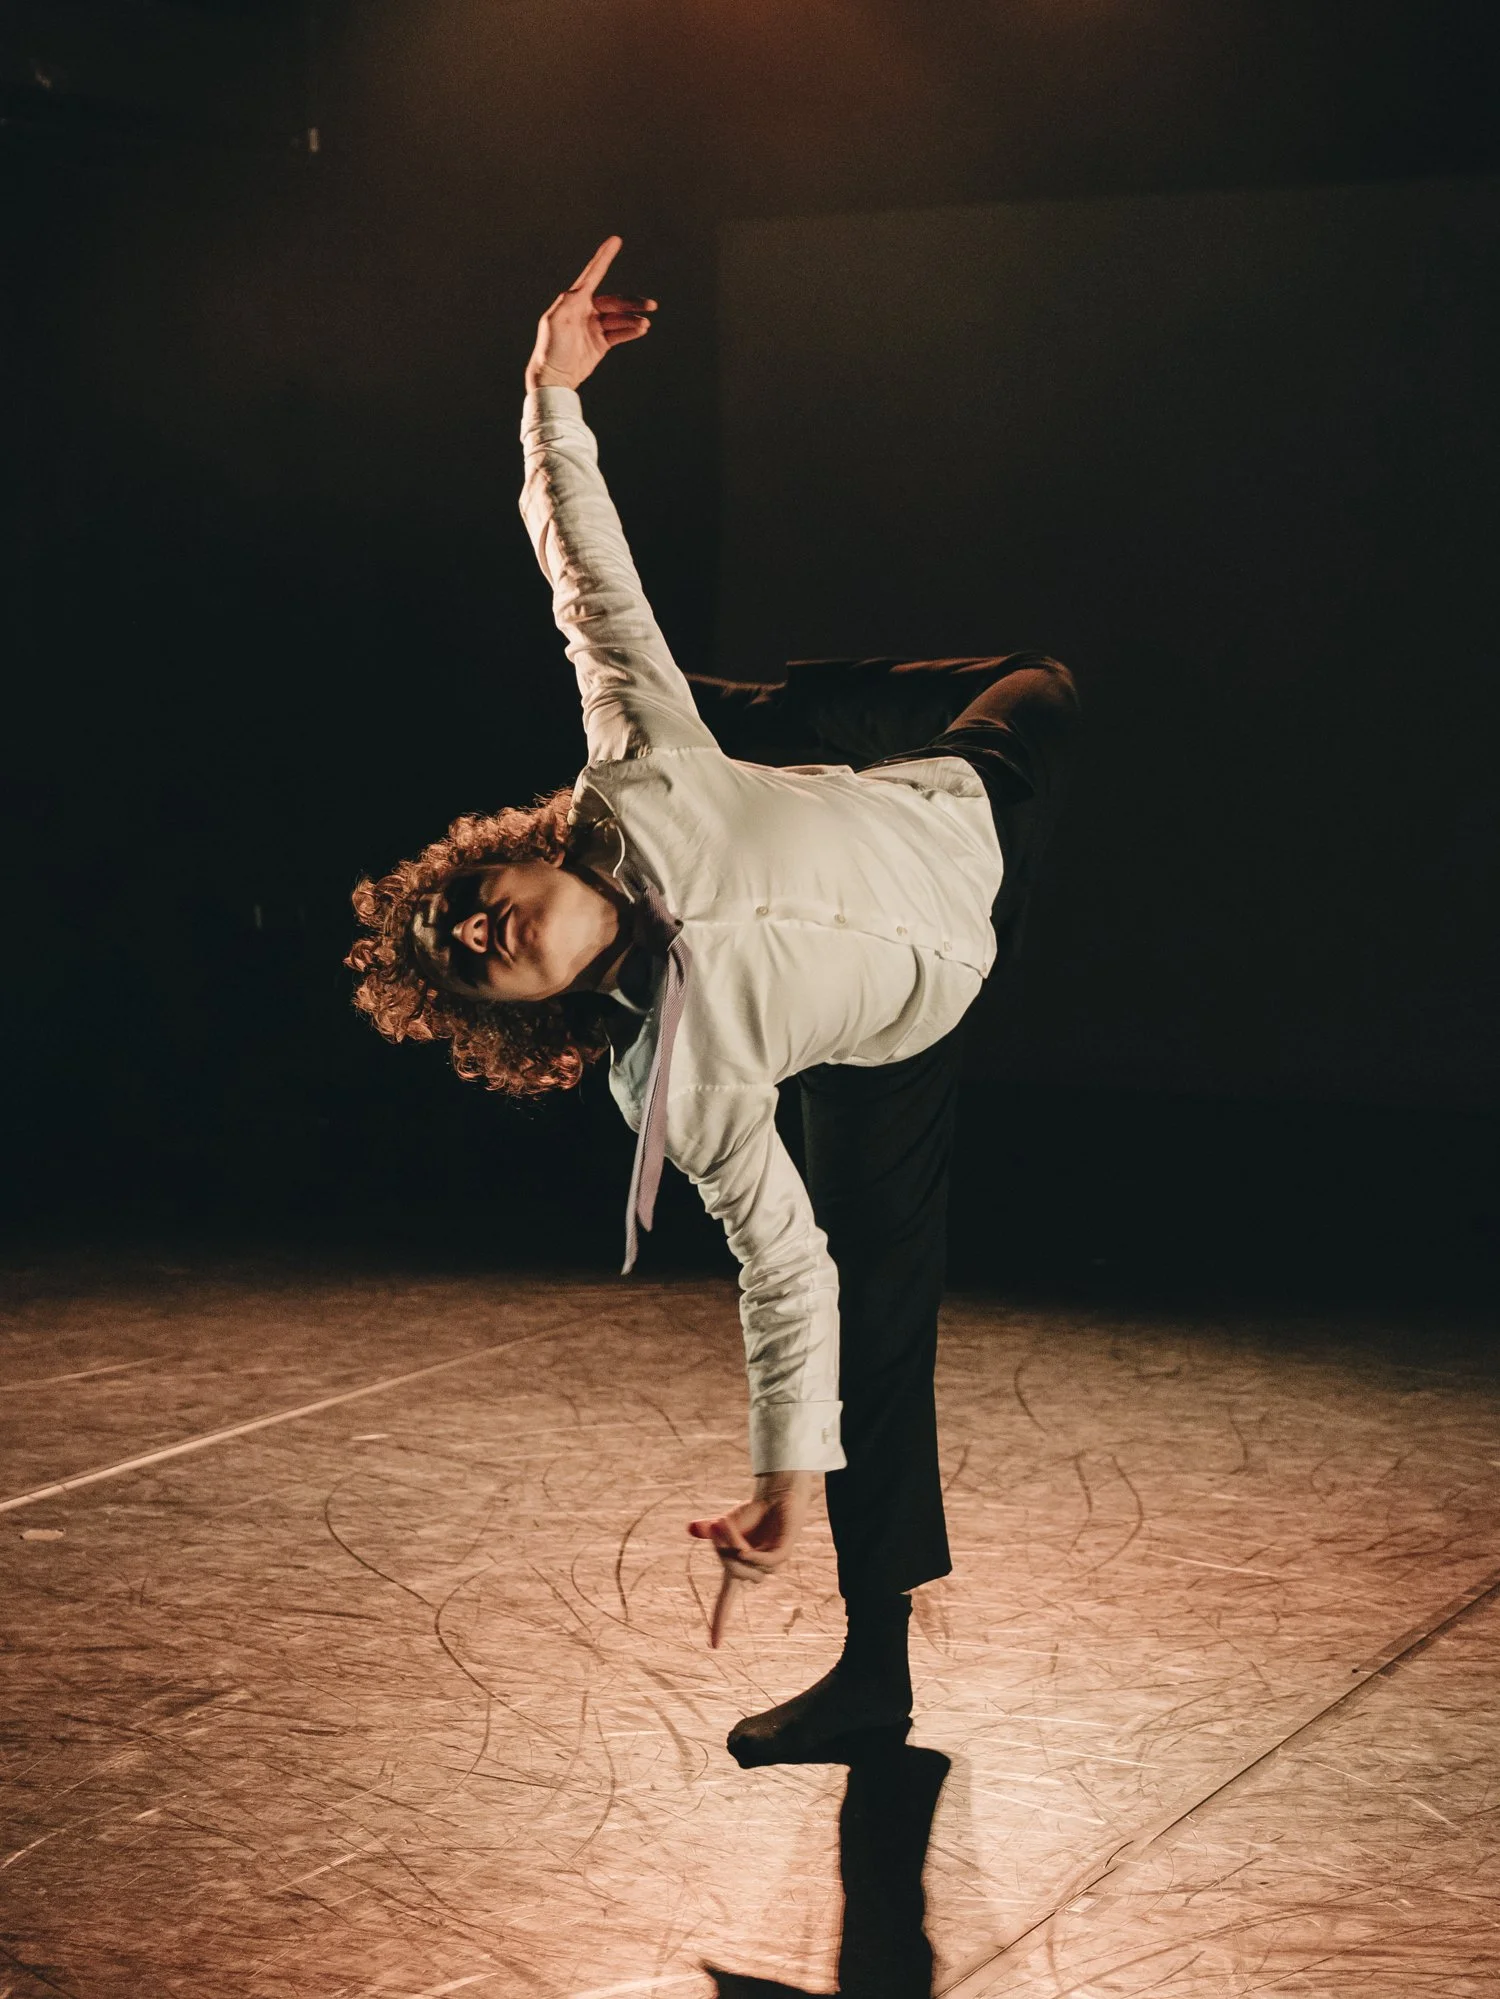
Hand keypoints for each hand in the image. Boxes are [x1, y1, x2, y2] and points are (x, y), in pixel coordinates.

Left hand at [525, 235, 656, 391]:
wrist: (554, 378)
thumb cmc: (550, 348)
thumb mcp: (554, 322)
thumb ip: (567, 303)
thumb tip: (580, 289)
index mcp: (574, 301)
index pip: (592, 275)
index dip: (604, 258)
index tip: (615, 240)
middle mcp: (586, 311)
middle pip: (614, 302)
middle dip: (632, 303)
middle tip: (651, 305)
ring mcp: (595, 327)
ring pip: (619, 319)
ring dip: (633, 320)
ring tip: (645, 324)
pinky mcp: (601, 343)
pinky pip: (619, 333)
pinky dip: (630, 331)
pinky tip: (641, 329)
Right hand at [688, 1470, 818, 1648]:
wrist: (776, 1497)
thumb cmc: (750, 1513)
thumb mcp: (723, 1524)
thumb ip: (710, 1531)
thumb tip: (691, 1528)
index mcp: (738, 1571)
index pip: (726, 1602)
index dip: (719, 1622)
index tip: (714, 1646)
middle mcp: (754, 1572)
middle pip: (732, 1573)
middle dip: (720, 1550)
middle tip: (716, 1523)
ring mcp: (770, 1564)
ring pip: (746, 1565)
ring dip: (732, 1543)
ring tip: (725, 1521)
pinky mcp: (782, 1553)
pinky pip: (765, 1563)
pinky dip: (751, 1556)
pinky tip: (744, 1549)